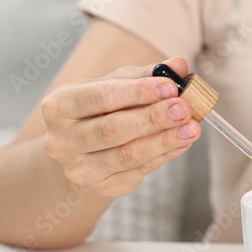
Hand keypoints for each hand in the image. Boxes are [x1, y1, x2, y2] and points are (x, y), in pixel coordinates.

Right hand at [40, 57, 199, 197]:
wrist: (83, 146)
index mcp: (59, 105)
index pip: (100, 96)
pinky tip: (183, 142)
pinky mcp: (102, 186)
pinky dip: (164, 155)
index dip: (137, 92)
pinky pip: (138, 171)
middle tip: (185, 108)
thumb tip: (179, 65)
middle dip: (152, 118)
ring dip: (163, 141)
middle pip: (112, 130)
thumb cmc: (100, 107)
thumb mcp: (116, 83)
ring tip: (191, 128)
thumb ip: (146, 74)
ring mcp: (79, 168)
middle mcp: (62, 140)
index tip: (170, 87)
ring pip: (126, 155)